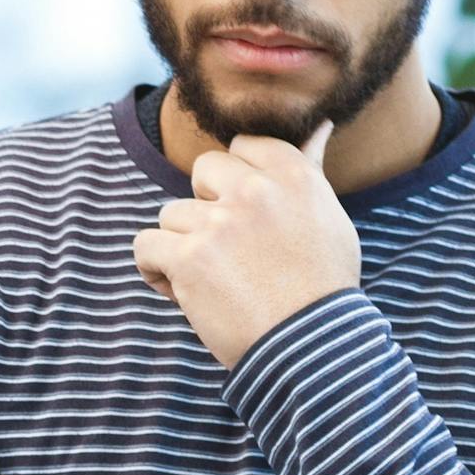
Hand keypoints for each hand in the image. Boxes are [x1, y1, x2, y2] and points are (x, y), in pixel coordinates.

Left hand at [129, 128, 361, 369]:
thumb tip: (321, 126)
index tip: (247, 215)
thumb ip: (310, 171)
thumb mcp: (329, 219)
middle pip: (202, 170)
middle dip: (206, 206)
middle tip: (229, 248)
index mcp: (294, 175)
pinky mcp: (188, 257)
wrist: (309, 347)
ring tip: (211, 280)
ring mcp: (219, 222)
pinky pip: (145, 245)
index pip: (243, 146)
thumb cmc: (322, 286)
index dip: (236, 181)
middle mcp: (256, 190)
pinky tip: (180, 290)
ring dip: (182, 245)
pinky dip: (155, 270)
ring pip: (171, 213)